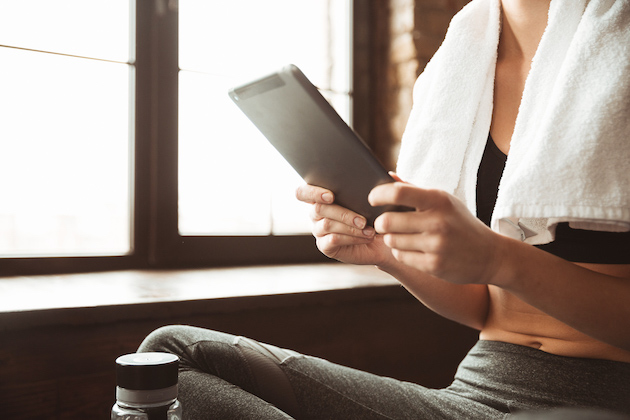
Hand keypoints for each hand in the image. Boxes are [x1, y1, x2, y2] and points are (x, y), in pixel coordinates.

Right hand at [295, 184, 395, 265]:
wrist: (384, 241)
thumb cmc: (378, 215)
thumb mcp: (382, 199)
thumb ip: (385, 186)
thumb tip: (390, 175)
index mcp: (322, 196)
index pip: (303, 192)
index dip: (312, 192)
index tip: (331, 195)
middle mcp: (316, 213)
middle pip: (318, 209)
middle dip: (342, 212)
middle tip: (362, 219)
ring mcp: (319, 231)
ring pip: (327, 224)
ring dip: (350, 226)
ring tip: (370, 229)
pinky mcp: (326, 246)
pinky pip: (332, 240)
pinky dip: (351, 237)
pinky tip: (366, 236)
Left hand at [368, 182, 501, 284]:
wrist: (490, 255)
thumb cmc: (460, 223)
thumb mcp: (444, 201)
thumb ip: (414, 190)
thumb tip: (388, 176)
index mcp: (438, 200)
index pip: (398, 193)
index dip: (378, 195)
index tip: (372, 199)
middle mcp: (437, 222)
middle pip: (388, 221)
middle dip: (380, 223)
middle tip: (383, 223)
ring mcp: (436, 245)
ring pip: (391, 241)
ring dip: (391, 239)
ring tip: (402, 236)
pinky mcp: (434, 265)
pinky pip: (401, 257)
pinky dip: (401, 252)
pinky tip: (412, 249)